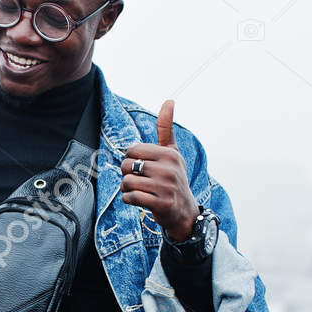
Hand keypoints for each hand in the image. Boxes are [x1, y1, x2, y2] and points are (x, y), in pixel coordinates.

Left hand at [119, 99, 197, 241]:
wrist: (184, 211)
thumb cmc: (173, 178)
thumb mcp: (172, 152)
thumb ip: (166, 128)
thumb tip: (169, 100)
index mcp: (168, 154)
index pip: (132, 150)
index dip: (131, 159)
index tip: (141, 167)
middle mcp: (168, 168)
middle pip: (126, 165)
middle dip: (126, 174)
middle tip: (139, 180)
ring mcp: (165, 186)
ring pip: (127, 182)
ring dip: (126, 188)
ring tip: (138, 190)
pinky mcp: (161, 203)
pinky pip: (131, 197)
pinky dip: (129, 200)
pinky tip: (138, 200)